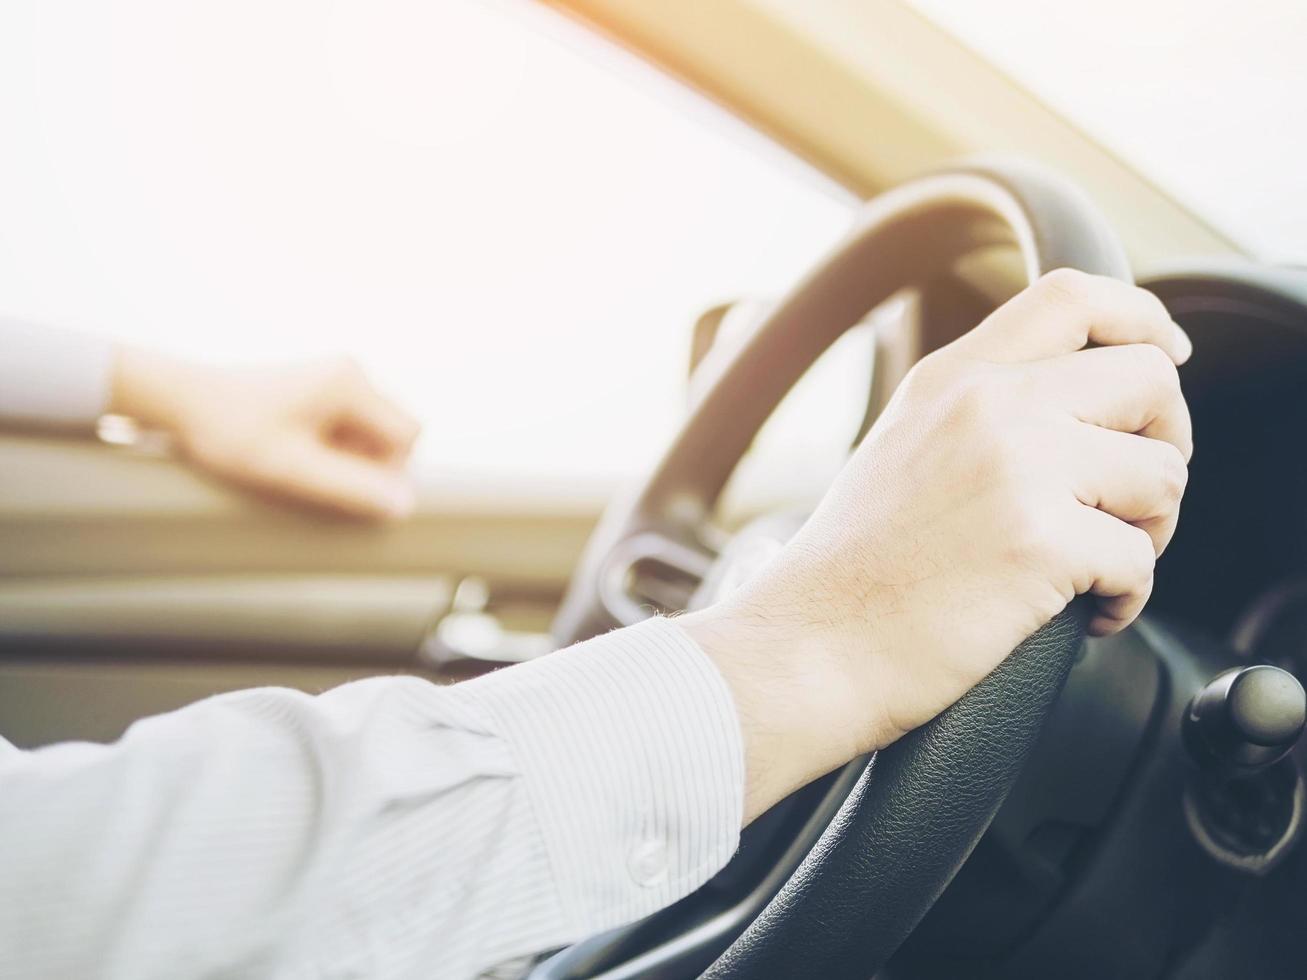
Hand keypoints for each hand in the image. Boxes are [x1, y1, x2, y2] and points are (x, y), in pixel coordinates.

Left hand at [110, 349, 420, 519]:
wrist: (181, 401)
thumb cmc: (232, 431)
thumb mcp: (293, 469)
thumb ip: (352, 487)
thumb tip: (405, 506)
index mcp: (352, 383)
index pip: (408, 436)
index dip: (386, 471)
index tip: (341, 485)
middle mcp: (352, 372)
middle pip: (393, 435)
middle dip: (365, 465)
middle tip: (315, 476)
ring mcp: (337, 377)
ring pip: (372, 434)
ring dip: (347, 459)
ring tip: (299, 463)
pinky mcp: (322, 387)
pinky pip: (351, 427)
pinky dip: (333, 448)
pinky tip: (295, 453)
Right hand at [680, 270, 1193, 821]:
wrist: (809, 646)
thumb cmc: (853, 571)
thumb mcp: (903, 449)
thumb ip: (981, 413)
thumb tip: (1081, 414)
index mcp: (953, 378)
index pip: (1073, 296)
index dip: (1140, 320)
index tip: (1165, 355)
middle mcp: (988, 405)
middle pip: (1148, 378)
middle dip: (1166, 440)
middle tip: (1134, 499)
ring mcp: (1016, 467)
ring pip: (1163, 473)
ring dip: (1150, 529)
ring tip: (1099, 566)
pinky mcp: (1039, 542)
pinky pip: (1141, 561)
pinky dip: (1126, 599)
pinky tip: (1083, 615)